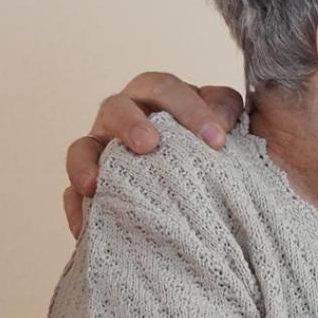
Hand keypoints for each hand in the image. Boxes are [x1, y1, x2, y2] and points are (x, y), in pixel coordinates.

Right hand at [63, 72, 244, 236]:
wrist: (228, 202)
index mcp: (163, 100)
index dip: (189, 109)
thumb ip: (231, 111)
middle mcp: (130, 119)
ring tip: (98, 183)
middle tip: (150, 145)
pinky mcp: (95, 189)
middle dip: (130, 124)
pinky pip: (73, 195)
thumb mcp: (244, 129)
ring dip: (88, 161)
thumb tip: (221, 118)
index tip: (217, 141)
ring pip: (85, 146)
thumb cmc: (230, 156)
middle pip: (117, 106)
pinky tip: (85, 229)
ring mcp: (107, 153)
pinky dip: (76, 208)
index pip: (166, 88)